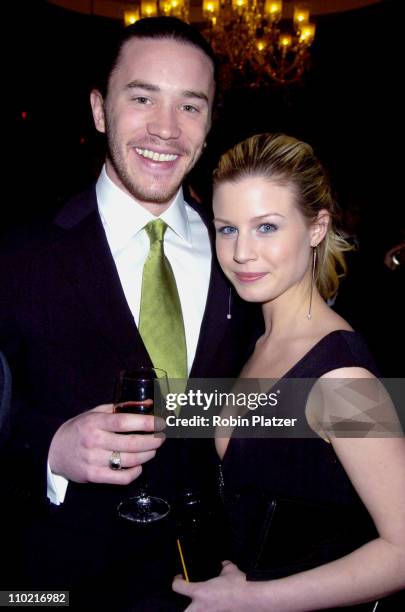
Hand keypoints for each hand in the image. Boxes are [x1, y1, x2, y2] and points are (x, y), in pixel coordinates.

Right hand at [48, 403, 164, 483]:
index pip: (124, 422)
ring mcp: (93, 460)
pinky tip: (139, 466)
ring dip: (148, 455)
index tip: (161, 423)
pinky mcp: (94, 476)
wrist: (54, 450)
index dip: (146, 423)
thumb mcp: (95, 413)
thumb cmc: (80, 429)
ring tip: (152, 450)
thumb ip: (119, 409)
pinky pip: (122, 477)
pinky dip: (135, 472)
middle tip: (162, 438)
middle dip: (153, 441)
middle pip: (131, 443)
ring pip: (130, 460)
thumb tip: (147, 403)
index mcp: (95, 422)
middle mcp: (94, 441)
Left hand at [173, 561, 249, 611]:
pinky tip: (218, 606)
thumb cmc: (239, 584)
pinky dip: (212, 610)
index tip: (180, 577)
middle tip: (190, 600)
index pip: (177, 587)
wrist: (253, 599)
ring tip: (204, 605)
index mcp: (199, 592)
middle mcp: (201, 607)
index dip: (177, 580)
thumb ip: (224, 566)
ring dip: (197, 609)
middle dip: (184, 607)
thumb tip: (223, 563)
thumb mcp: (230, 570)